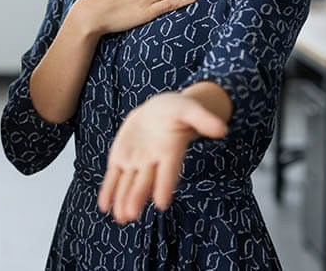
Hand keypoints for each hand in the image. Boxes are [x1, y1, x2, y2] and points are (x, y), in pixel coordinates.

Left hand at [97, 92, 226, 223]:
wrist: (157, 112)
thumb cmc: (176, 111)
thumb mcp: (188, 108)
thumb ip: (203, 119)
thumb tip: (222, 129)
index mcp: (170, 152)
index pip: (168, 171)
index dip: (165, 186)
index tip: (161, 203)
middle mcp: (153, 162)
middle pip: (145, 182)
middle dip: (137, 197)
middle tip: (131, 215)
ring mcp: (136, 162)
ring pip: (127, 184)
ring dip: (122, 200)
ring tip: (120, 217)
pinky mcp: (121, 159)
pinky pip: (113, 176)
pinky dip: (108, 190)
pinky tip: (103, 206)